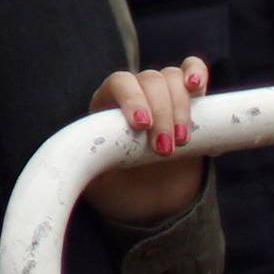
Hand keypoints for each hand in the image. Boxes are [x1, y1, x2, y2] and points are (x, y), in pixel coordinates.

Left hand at [83, 59, 208, 226]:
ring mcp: (163, 95)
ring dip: (180, 106)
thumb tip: (76, 164)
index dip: (132, 98)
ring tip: (182, 140)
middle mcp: (136, 93)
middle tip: (165, 149)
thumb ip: (87, 172)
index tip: (142, 126)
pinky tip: (196, 86)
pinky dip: (197, 72)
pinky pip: (192, 72)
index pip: (119, 83)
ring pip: (172, 77)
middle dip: (162, 113)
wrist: (151, 202)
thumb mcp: (98, 184)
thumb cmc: (120, 190)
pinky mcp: (189, 101)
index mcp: (107, 105)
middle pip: (150, 80)